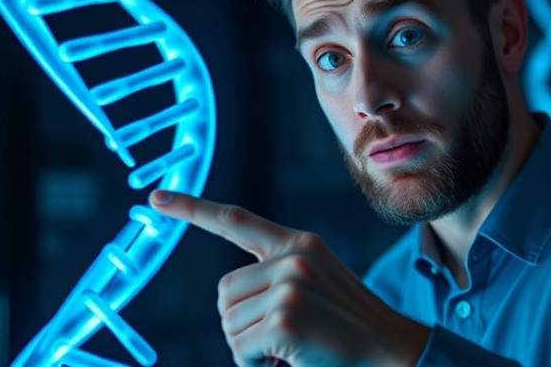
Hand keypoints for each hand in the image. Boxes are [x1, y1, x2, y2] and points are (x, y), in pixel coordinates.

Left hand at [149, 190, 430, 366]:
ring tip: (292, 348)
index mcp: (300, 243)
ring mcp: (290, 284)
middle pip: (224, 292)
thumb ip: (277, 276)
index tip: (157, 199)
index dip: (194, 209)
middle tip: (284, 338)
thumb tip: (230, 300)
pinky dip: (255, 363)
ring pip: (228, 322)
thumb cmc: (350, 329)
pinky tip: (290, 359)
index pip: (237, 221)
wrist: (394, 352)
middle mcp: (294, 256)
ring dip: (250, 347)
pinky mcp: (285, 316)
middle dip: (242, 324)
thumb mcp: (317, 285)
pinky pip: (240, 347)